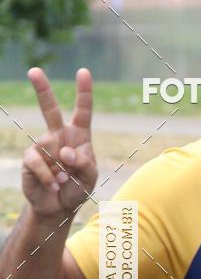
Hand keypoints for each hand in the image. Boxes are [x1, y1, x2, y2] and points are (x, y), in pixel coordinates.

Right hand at [22, 67, 97, 218]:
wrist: (58, 207)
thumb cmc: (78, 188)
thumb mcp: (90, 177)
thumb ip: (85, 163)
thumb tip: (65, 150)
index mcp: (79, 136)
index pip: (83, 111)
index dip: (84, 92)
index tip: (83, 72)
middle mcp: (59, 136)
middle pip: (49, 109)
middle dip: (41, 89)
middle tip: (33, 71)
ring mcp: (43, 146)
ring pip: (50, 148)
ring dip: (61, 170)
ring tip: (64, 181)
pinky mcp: (31, 159)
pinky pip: (39, 163)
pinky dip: (49, 177)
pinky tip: (53, 186)